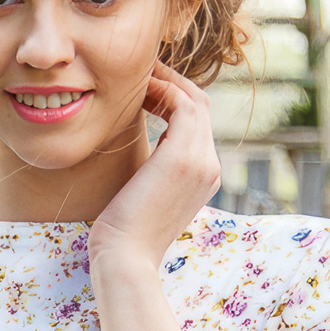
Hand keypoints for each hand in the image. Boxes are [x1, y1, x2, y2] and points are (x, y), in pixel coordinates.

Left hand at [86, 62, 219, 268]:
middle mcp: (209, 167)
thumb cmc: (120, 235)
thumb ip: (145, 174)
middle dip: (172, 84)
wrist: (124, 258)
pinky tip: (137, 88)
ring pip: (194, 100)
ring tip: (138, 74)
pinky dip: (163, 89)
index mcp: (201, 177)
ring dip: (166, 81)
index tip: (143, 91)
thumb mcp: (139, 196)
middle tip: (142, 71)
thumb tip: (130, 158)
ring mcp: (202, 161)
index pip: (195, 126)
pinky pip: (183, 104)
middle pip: (199, 108)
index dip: (172, 101)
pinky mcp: (186, 156)